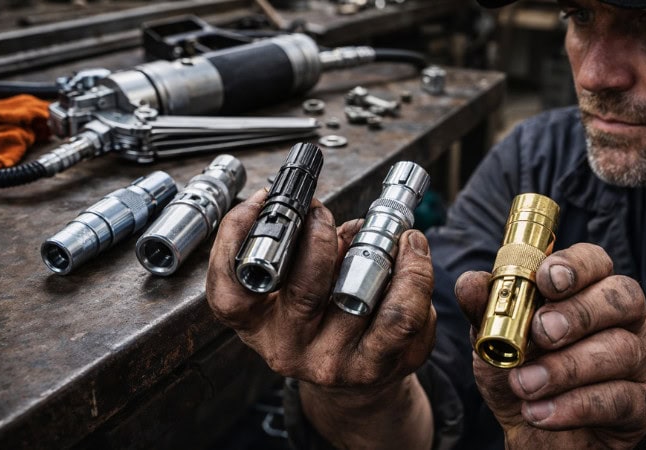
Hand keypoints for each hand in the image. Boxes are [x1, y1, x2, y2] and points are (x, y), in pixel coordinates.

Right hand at [206, 189, 436, 447]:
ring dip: (381, 252)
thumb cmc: (321, 317)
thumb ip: (297, 248)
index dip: (238, 240)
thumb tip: (325, 216)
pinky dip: (415, 274)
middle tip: (328, 213)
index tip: (265, 200)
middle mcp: (289, 347)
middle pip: (304, 288)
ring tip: (388, 235)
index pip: (229, 293)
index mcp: (256, 324)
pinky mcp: (376, 366)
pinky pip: (404, 315)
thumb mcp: (290, 286)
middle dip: (320, 236)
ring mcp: (332, 362)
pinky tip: (413, 254)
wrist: (355, 379)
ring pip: (363, 296)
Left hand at [456, 243, 645, 449]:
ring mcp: (637, 362)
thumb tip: (471, 282)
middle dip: (579, 312)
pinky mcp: (641, 405)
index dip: (575, 265)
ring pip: (622, 349)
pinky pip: (623, 399)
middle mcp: (621, 321)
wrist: (531, 435)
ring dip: (567, 368)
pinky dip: (576, 406)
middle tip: (541, 333)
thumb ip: (484, 309)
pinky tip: (540, 413)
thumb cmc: (518, 375)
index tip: (545, 280)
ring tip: (523, 385)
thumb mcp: (492, 341)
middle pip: (624, 296)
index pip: (596, 261)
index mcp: (587, 292)